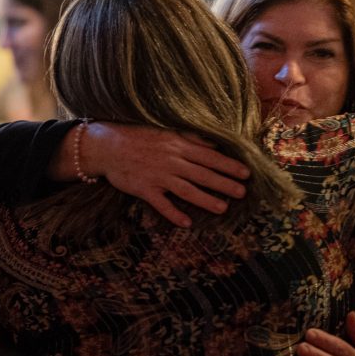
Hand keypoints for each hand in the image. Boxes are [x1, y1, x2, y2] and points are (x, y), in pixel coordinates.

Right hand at [54, 122, 250, 226]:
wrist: (107, 145)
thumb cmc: (139, 137)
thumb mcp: (167, 132)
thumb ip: (191, 139)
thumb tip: (214, 144)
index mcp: (178, 145)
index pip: (209, 156)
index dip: (229, 165)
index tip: (246, 173)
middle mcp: (171, 161)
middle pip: (202, 174)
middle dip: (224, 183)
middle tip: (243, 193)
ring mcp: (158, 176)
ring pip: (186, 190)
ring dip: (206, 199)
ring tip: (223, 208)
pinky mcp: (144, 189)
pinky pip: (161, 204)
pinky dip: (173, 213)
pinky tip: (187, 223)